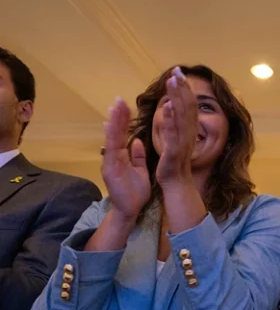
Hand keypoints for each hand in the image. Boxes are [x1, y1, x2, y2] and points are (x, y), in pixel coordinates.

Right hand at [101, 98, 150, 221]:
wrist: (130, 210)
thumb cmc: (135, 192)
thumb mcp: (140, 170)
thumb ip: (137, 156)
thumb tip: (138, 141)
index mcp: (122, 156)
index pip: (123, 134)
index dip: (124, 120)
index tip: (126, 104)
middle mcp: (114, 157)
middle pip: (115, 133)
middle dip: (117, 116)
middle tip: (119, 99)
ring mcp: (110, 163)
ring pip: (111, 140)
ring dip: (113, 124)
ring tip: (115, 108)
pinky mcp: (110, 171)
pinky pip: (111, 153)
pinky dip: (111, 140)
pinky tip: (110, 128)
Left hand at [155, 67, 197, 187]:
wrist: (176, 185)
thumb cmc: (174, 164)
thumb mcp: (177, 140)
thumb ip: (177, 125)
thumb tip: (175, 110)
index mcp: (188, 130)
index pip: (189, 105)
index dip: (185, 89)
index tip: (179, 73)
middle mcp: (190, 133)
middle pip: (188, 106)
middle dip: (183, 88)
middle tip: (177, 70)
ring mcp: (183, 141)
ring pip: (182, 116)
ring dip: (178, 97)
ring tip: (173, 81)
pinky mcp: (175, 151)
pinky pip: (174, 133)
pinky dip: (172, 119)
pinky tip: (168, 106)